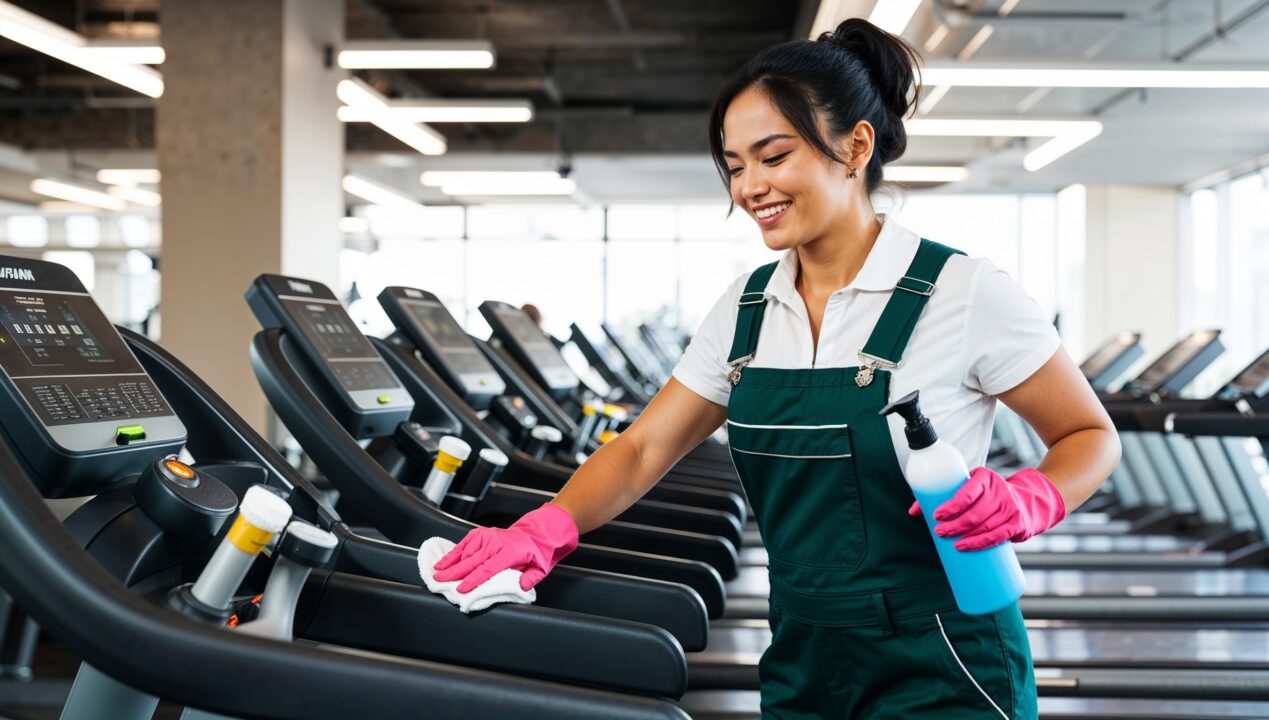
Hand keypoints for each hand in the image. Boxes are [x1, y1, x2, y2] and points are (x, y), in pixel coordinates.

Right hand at [433, 503, 578, 592]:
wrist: (535, 533)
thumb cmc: (536, 553)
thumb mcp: (540, 568)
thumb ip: (531, 578)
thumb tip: (522, 586)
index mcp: (509, 553)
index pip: (487, 570)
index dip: (472, 581)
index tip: (461, 589)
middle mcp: (495, 543)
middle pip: (471, 561)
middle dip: (454, 573)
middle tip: (439, 581)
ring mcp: (487, 537)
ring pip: (465, 552)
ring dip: (450, 563)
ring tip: (436, 572)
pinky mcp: (481, 534)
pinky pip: (465, 543)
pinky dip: (453, 552)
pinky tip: (444, 560)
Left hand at [910, 467, 1066, 550]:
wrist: (1028, 502)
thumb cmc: (989, 496)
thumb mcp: (971, 489)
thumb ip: (943, 497)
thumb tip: (912, 512)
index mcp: (984, 478)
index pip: (967, 492)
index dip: (951, 505)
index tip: (936, 516)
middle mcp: (999, 490)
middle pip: (974, 513)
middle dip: (954, 525)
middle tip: (939, 532)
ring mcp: (1010, 508)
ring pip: (985, 526)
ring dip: (966, 537)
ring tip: (951, 543)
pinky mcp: (1018, 524)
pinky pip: (997, 536)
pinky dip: (980, 543)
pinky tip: (966, 547)